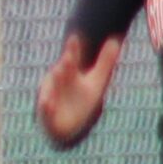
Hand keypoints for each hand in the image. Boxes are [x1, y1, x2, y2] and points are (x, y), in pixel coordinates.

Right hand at [36, 33, 122, 148]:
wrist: (68, 125)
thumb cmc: (82, 100)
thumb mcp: (97, 81)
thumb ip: (106, 61)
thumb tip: (116, 39)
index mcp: (71, 73)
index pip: (72, 59)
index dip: (73, 49)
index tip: (75, 38)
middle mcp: (59, 82)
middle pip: (63, 71)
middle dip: (65, 63)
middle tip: (69, 55)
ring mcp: (52, 96)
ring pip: (52, 87)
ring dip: (54, 81)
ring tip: (58, 72)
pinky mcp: (48, 113)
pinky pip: (46, 110)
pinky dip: (46, 106)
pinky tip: (48, 103)